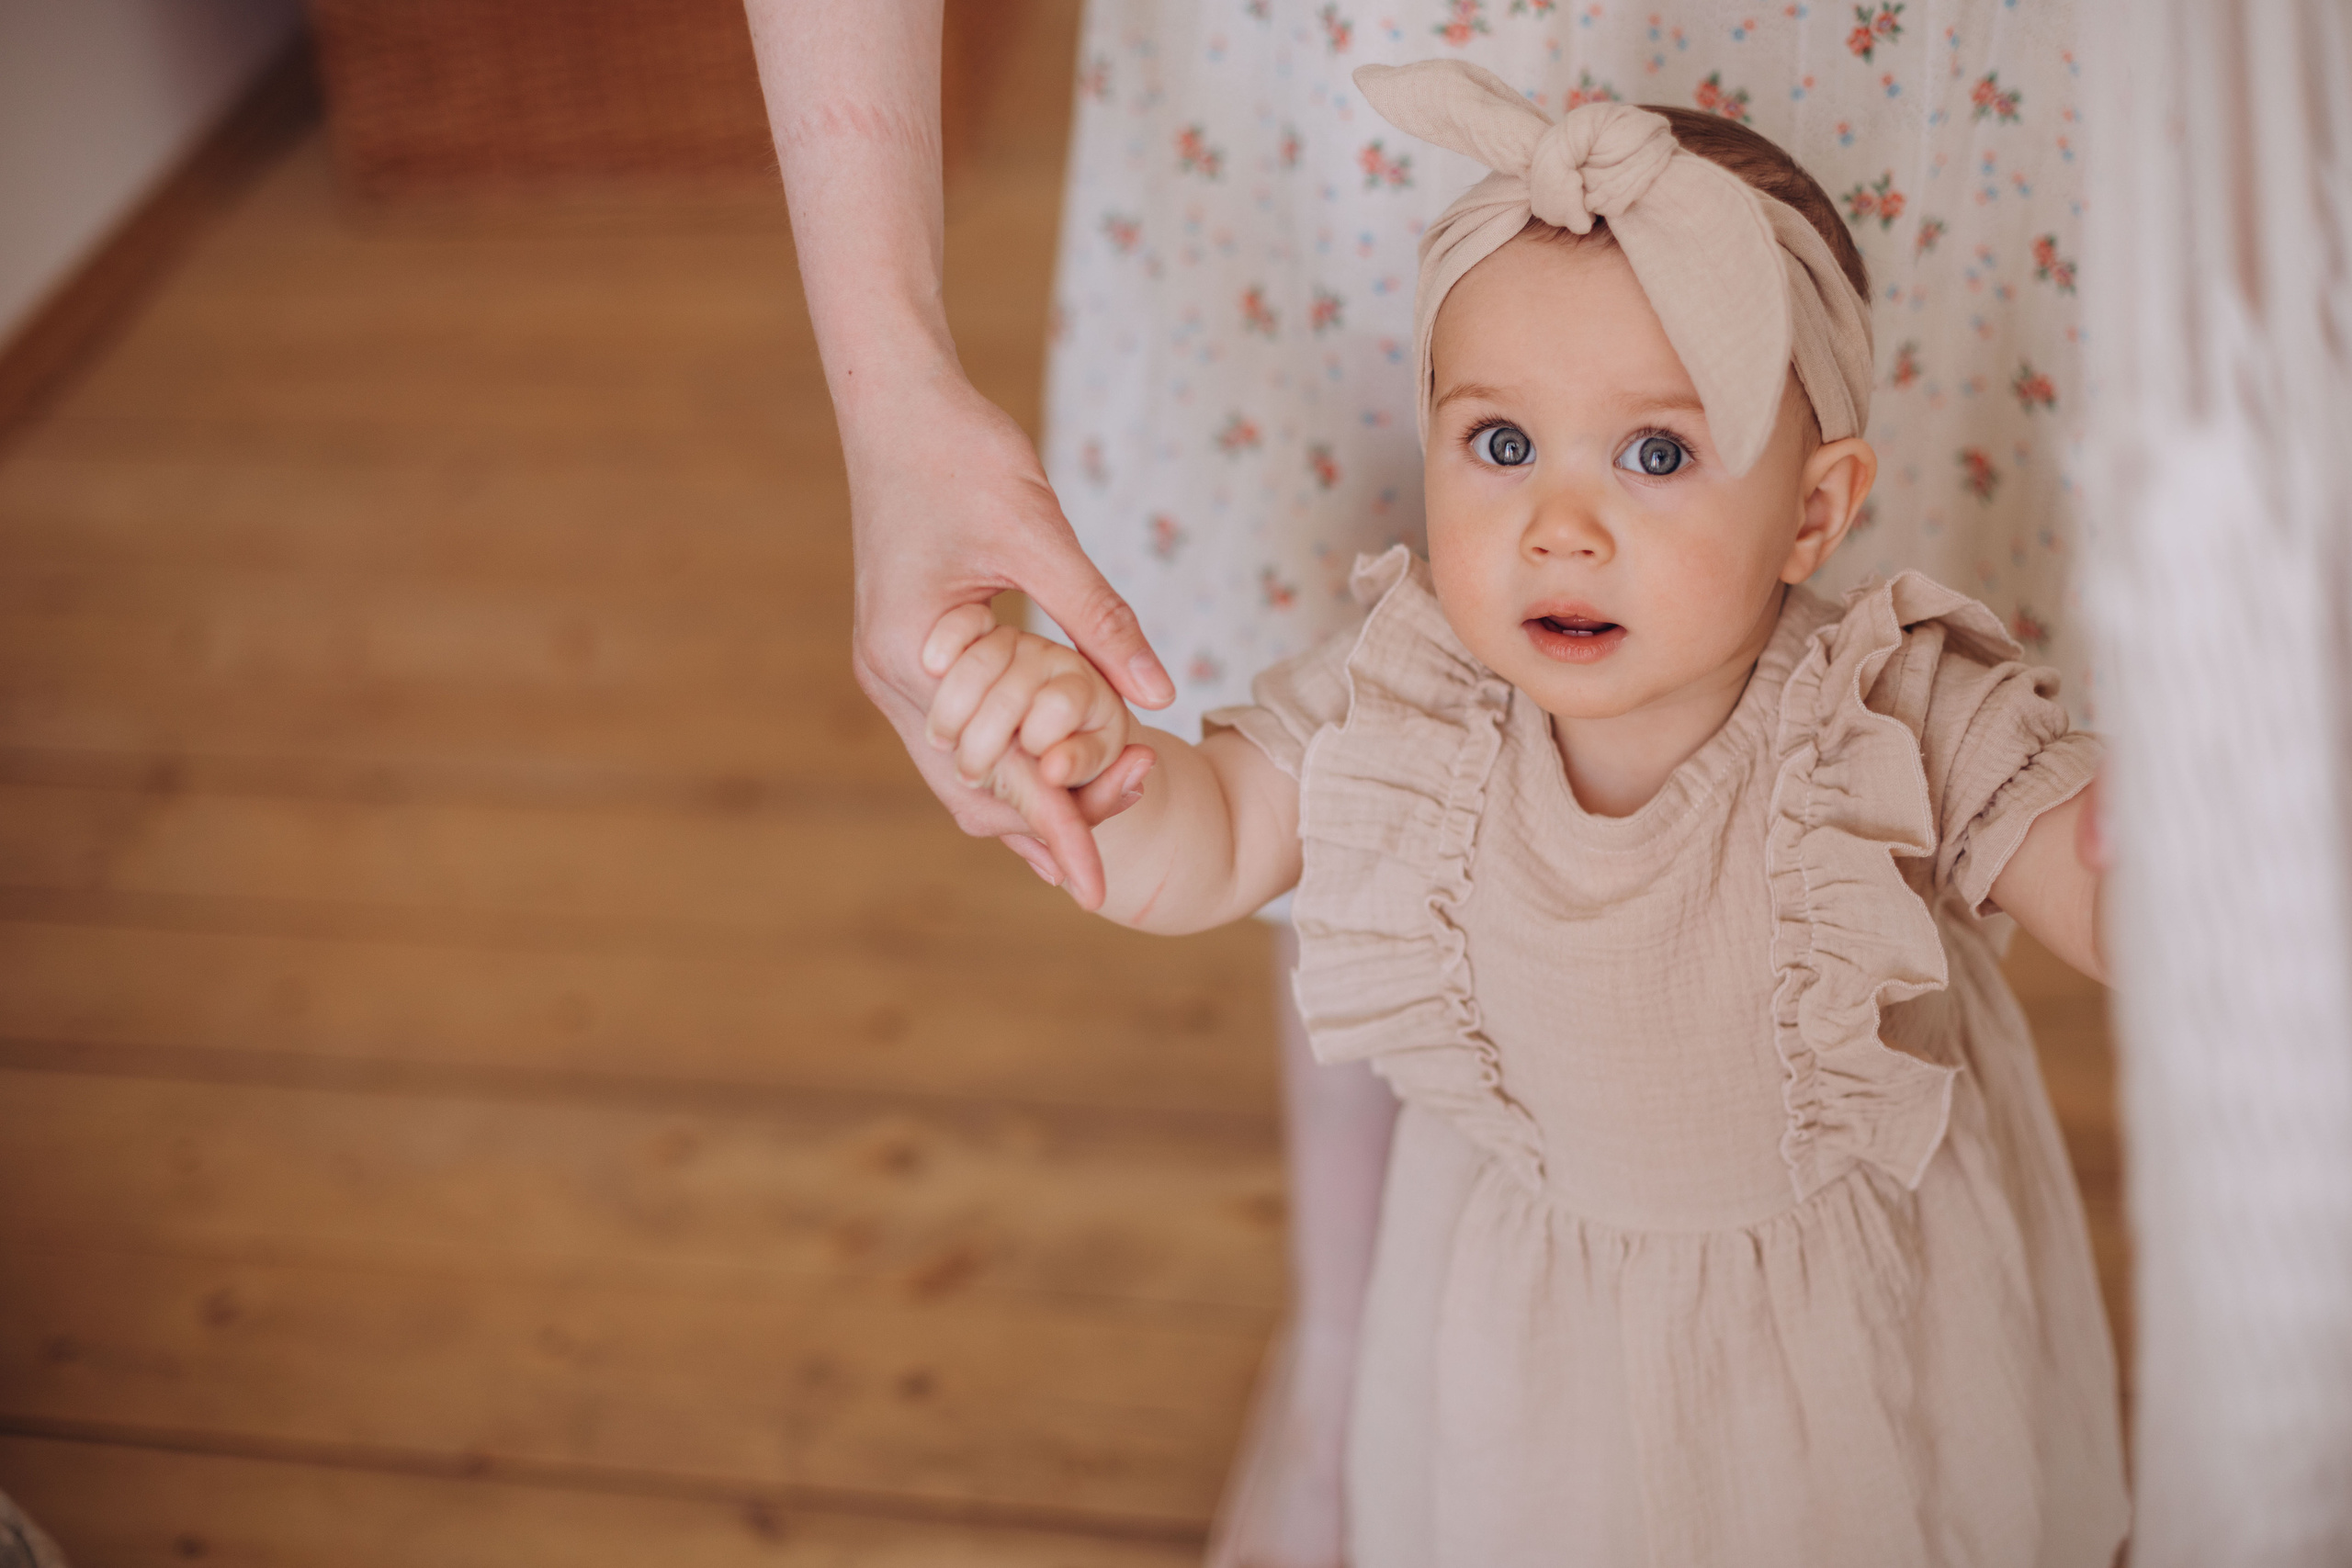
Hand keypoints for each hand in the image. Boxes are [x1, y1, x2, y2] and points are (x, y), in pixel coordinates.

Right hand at [840, 373, 1172, 882]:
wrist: (897, 397)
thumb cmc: (963, 451)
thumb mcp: (1041, 533)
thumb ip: (1100, 621)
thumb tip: (1164, 693)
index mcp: (915, 657)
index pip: (996, 771)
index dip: (1056, 829)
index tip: (1100, 891)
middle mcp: (892, 676)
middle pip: (969, 792)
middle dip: (1040, 829)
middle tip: (1107, 871)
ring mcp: (895, 668)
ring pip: (959, 771)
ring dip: (1021, 803)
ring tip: (1085, 841)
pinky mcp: (912, 651)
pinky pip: (959, 733)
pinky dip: (1003, 763)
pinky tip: (1049, 778)